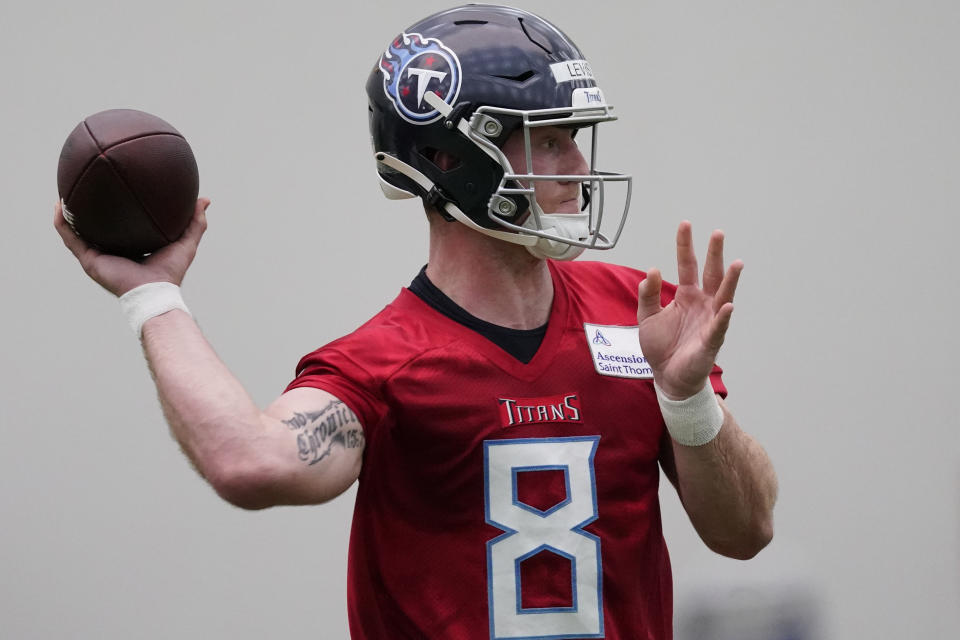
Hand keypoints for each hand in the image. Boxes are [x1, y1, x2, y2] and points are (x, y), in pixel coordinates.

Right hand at [54, 198, 209, 296]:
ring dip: (69, 213)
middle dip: (89, 209)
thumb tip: (204, 200)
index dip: (116, 210)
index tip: (114, 190)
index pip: (121, 226)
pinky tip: (58, 206)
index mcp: (131, 247)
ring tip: (63, 192)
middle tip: (85, 187)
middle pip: (97, 227)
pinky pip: (71, 238)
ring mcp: (98, 256)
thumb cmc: (171, 272)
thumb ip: (195, 222)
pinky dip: (62, 223)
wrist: (155, 291)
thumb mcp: (186, 242)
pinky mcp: (89, 260)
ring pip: (78, 231)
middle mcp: (112, 251)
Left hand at [637, 221, 741, 399]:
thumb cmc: (660, 347)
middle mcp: (702, 304)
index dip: (686, 246)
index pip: (688, 266)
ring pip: (722, 296)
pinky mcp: (710, 341)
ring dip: (729, 281)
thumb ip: (647, 294)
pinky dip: (723, 317)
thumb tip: (652, 270)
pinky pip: (718, 327)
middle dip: (715, 254)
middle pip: (711, 275)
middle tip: (718, 233)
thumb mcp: (646, 317)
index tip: (686, 225)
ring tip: (735, 263)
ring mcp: (709, 321)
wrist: (666, 376)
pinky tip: (727, 305)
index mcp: (687, 296)